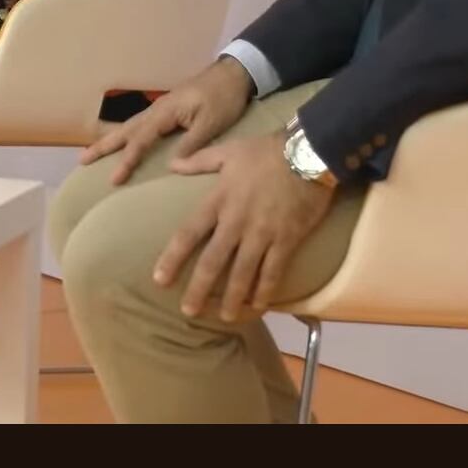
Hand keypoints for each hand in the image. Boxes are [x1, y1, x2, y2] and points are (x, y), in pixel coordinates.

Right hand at [78, 56, 252, 184]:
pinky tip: (123, 142)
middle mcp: (156, 110)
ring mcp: (160, 109)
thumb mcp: (211, 123)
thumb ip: (190, 143)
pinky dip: (127, 135)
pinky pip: (140, 125)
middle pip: (125, 130)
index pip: (140, 140)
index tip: (114, 179)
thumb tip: (169, 166)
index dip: (127, 160)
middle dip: (103, 146)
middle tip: (81, 161)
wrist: (233, 74)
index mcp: (165, 112)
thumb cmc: (223, 98)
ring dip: (111, 140)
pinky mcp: (167, 110)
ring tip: (93, 153)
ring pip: (129, 126)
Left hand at [154, 131, 335, 321]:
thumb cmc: (265, 151)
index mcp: (218, 200)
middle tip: (188, 311)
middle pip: (213, 261)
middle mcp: (236, 222)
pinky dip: (265, 291)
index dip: (173, 258)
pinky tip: (258, 306)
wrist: (307, 153)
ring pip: (243, 273)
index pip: (188, 234)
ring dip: (232, 298)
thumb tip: (171, 164)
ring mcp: (262, 233)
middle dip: (199, 289)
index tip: (159, 279)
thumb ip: (198, 161)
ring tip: (224, 317)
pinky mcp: (286, 240)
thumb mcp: (228, 151)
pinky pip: (273, 272)